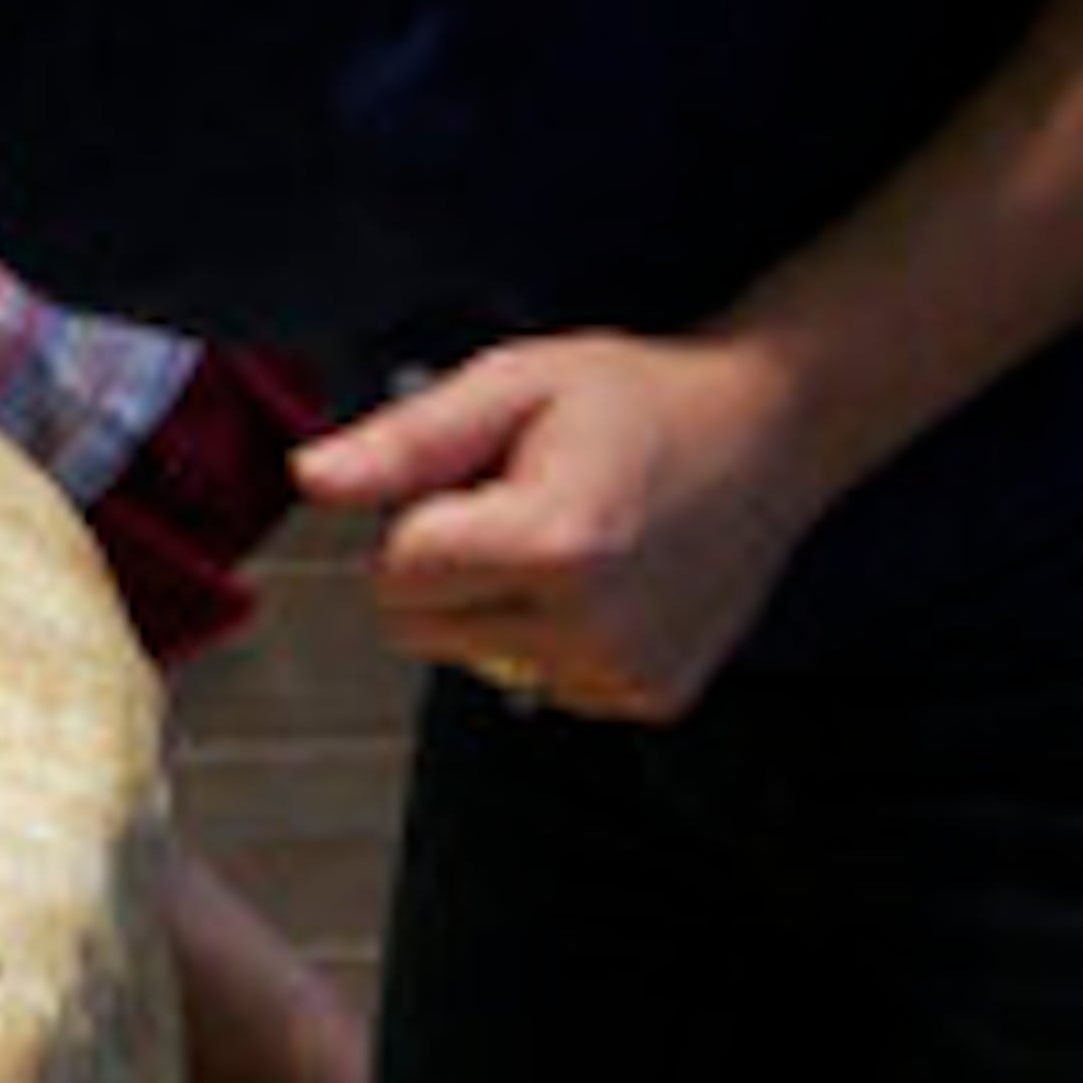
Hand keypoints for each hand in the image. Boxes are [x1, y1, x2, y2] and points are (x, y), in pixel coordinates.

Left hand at [291, 329, 825, 720]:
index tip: (486, 477)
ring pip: (471, 661)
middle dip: (446, 568)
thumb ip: (407, 441)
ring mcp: (624, 675)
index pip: (395, 571)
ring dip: (496, 605)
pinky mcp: (647, 699)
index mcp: (556, 545)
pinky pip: (535, 681)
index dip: (420, 518)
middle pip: (418, 629)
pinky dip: (550, 636)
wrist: (772, 431)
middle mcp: (594, 627)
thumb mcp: (515, 384)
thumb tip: (310, 478)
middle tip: (524, 504)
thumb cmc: (638, 397)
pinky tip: (609, 581)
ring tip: (572, 540)